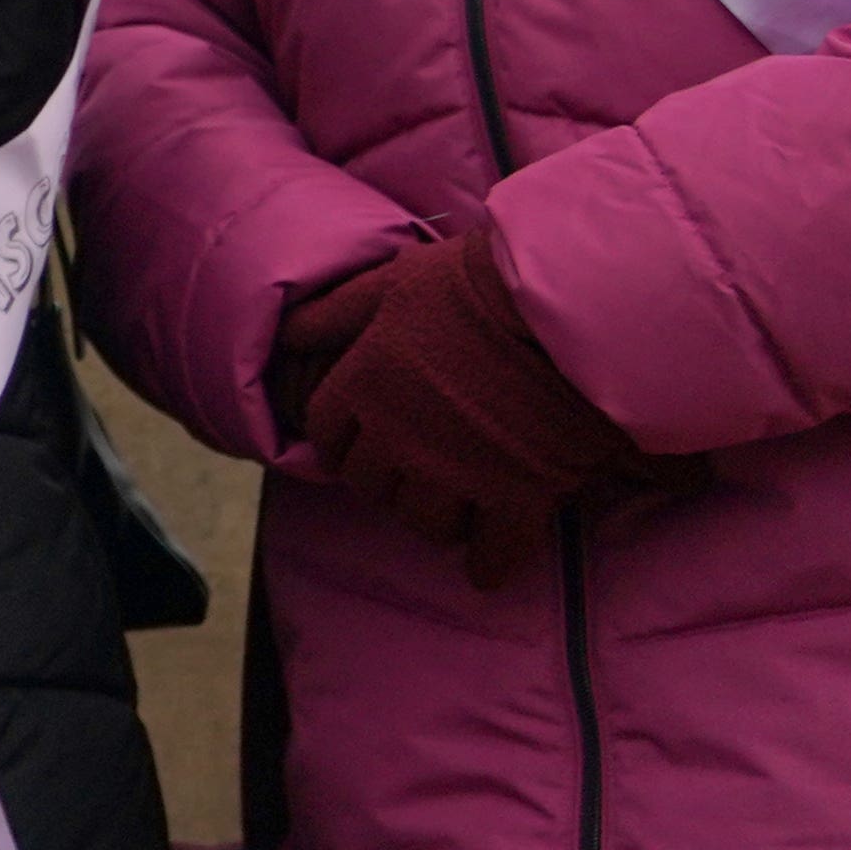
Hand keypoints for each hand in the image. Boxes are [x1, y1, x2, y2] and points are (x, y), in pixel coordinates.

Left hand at [291, 215, 706, 590]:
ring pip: (424, 522)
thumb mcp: (390, 284)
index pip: (330, 435)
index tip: (360, 442)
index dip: (344, 439)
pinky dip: (489, 562)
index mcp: (364, 387)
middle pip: (371, 485)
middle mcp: (399, 439)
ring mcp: (457, 473)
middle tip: (410, 473)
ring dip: (433, 518)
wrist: (564, 308)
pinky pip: (493, 552)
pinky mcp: (518, 497)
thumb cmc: (474, 284)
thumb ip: (336, 314)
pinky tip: (487, 566)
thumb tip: (287, 332)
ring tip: (452, 508)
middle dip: (385, 480)